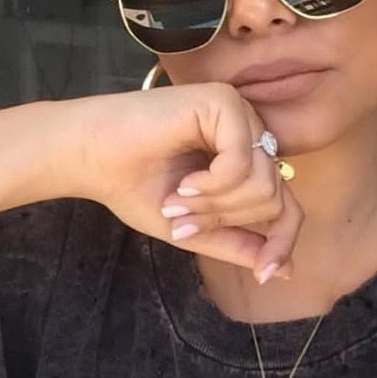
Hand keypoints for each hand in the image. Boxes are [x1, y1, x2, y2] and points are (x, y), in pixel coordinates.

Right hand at [68, 84, 300, 282]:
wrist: (90, 156)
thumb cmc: (135, 186)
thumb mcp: (194, 227)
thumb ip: (238, 242)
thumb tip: (286, 271)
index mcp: (245, 159)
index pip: (286, 203)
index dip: (282, 242)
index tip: (263, 276)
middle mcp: (249, 133)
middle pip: (274, 197)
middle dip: (224, 219)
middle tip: (181, 218)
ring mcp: (240, 114)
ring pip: (262, 184)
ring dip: (214, 205)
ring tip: (178, 199)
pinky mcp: (224, 101)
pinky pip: (240, 163)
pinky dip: (211, 185)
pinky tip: (184, 181)